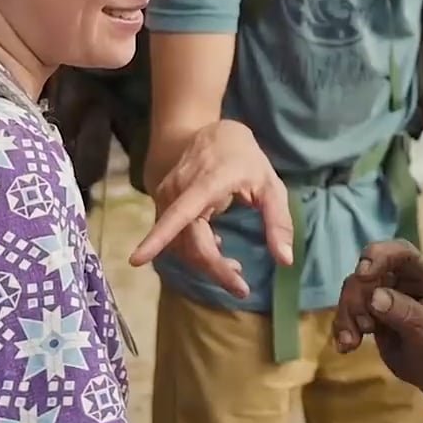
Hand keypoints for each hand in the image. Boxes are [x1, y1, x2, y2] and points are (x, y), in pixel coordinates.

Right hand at [128, 120, 293, 297]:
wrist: (216, 134)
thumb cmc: (246, 159)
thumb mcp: (271, 186)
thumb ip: (278, 222)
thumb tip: (285, 260)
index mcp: (205, 183)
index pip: (179, 214)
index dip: (158, 238)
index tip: (137, 259)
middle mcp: (179, 190)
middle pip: (188, 242)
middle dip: (213, 269)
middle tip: (242, 288)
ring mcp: (167, 196)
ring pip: (179, 243)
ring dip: (204, 263)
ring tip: (235, 268)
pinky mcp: (164, 203)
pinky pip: (174, 236)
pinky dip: (193, 251)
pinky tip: (217, 249)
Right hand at [333, 242, 422, 422]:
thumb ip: (405, 314)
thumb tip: (374, 297)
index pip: (402, 253)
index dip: (381, 255)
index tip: (363, 273)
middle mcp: (402, 281)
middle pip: (369, 272)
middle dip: (358, 296)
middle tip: (364, 325)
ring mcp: (384, 295)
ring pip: (353, 290)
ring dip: (347, 314)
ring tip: (352, 341)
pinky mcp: (369, 312)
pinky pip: (347, 310)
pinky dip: (342, 327)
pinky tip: (346, 346)